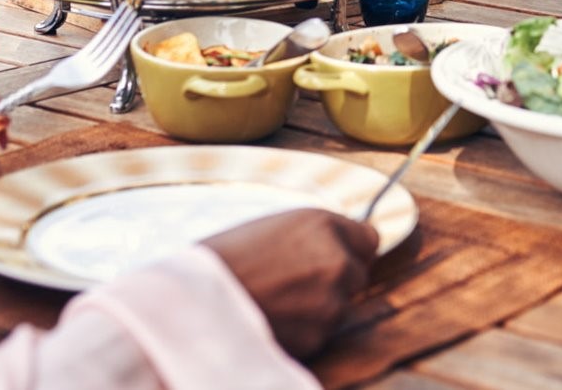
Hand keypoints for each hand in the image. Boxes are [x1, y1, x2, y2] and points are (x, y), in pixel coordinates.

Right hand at [205, 208, 378, 358]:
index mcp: (322, 224)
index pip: (369, 239)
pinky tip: (275, 321)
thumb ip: (315, 236)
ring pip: (341, 306)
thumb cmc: (223, 261)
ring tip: (277, 302)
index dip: (352, 250)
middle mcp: (336, 260)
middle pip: (358, 274)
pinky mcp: (319, 336)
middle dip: (336, 280)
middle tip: (296, 285)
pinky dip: (306, 331)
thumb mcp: (273, 228)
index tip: (339, 258)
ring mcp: (331, 301)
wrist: (191, 303)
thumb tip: (345, 248)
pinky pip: (322, 333)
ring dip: (320, 307)